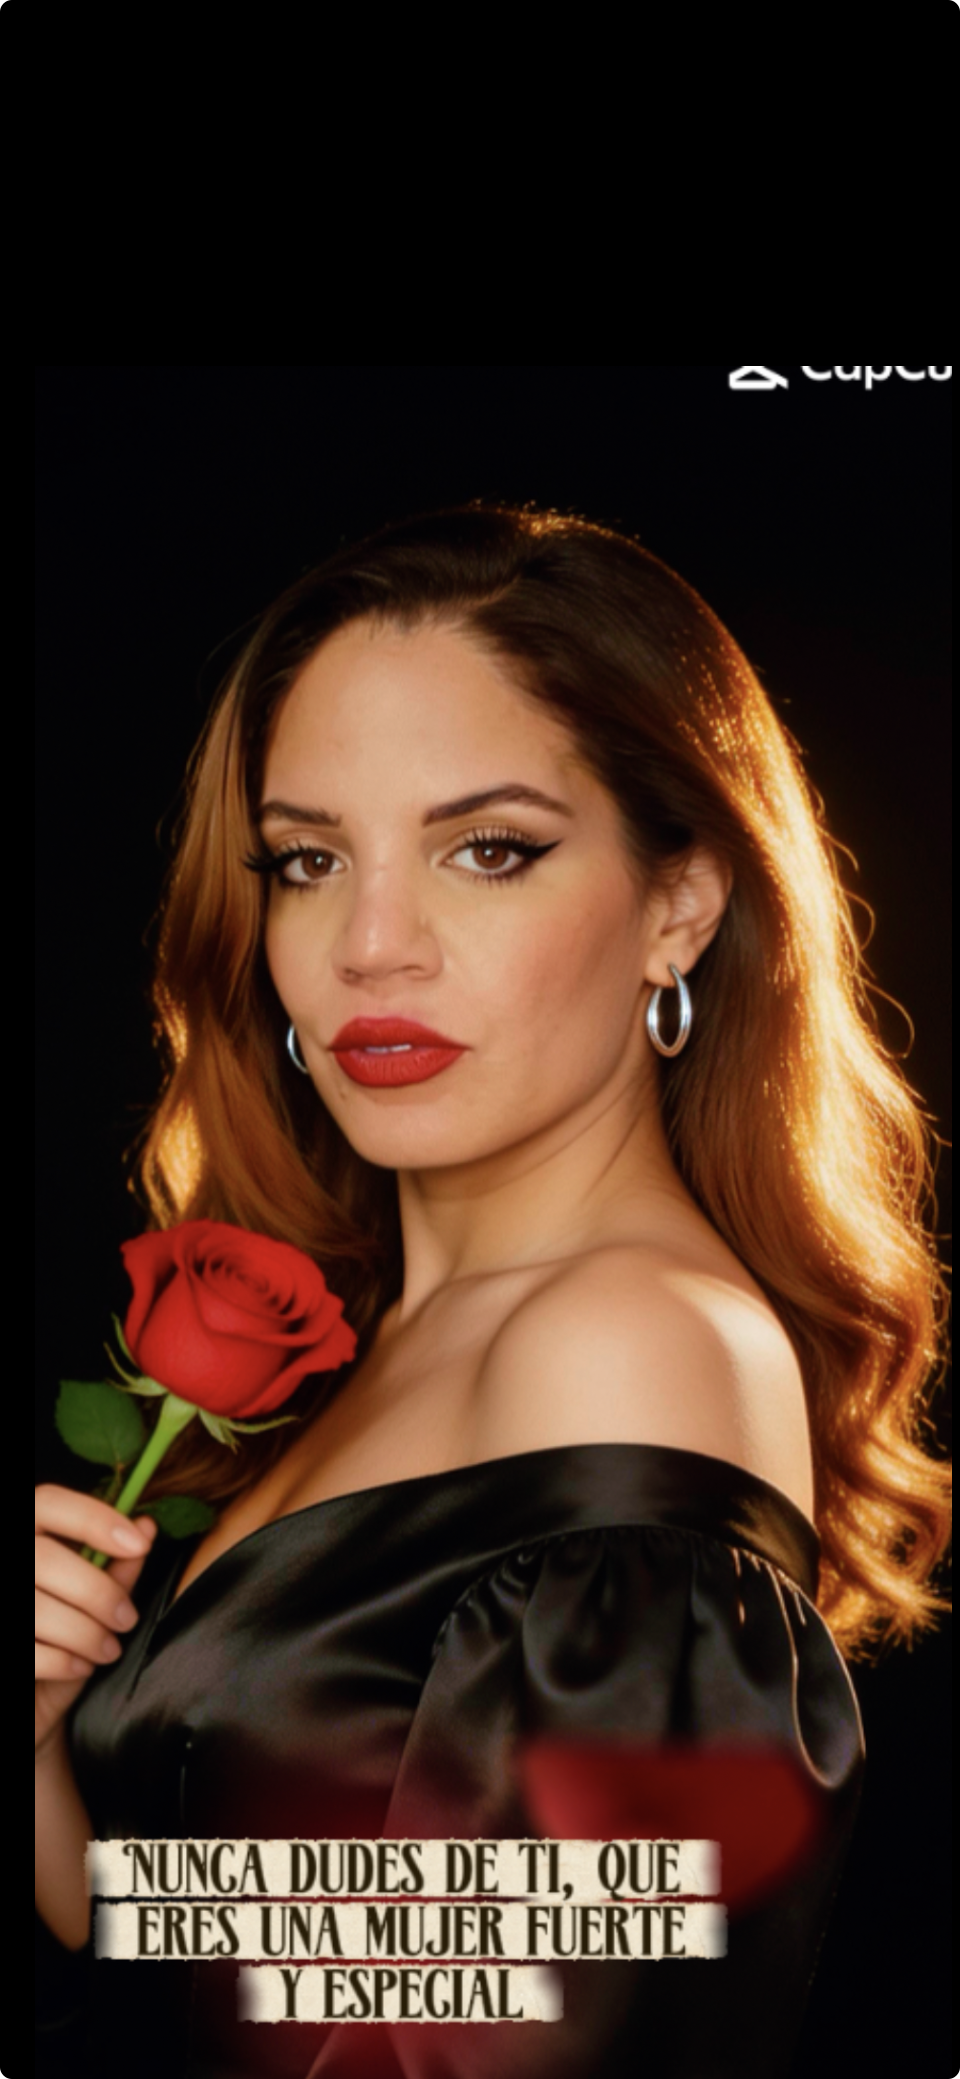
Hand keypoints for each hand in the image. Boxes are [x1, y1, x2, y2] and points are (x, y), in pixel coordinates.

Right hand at [35, 1485, 156, 1759]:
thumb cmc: (61, 1634)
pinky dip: (62, 1662)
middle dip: (96, 1590)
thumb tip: (147, 1527)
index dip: (93, 1518)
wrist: (33, 1693)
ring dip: (84, 1633)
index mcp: (25, 1530)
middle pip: (43, 1557)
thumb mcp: (90, 1597)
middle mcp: (2, 1563)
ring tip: (108, 1649)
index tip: (140, 1543)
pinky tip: (80, 1665)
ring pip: (36, 1608)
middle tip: (127, 1618)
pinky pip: (29, 1652)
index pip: (48, 1502)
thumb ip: (113, 1563)